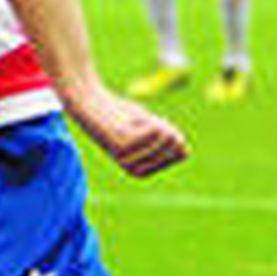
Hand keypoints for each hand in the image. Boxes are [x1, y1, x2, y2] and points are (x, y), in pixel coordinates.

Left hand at [65, 80, 189, 179]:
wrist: (91, 104)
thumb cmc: (122, 116)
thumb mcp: (151, 128)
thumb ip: (168, 140)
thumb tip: (185, 151)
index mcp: (142, 171)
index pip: (180, 153)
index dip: (172, 134)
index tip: (149, 128)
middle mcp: (135, 170)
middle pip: (175, 145)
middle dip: (165, 127)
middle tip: (140, 121)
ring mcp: (129, 159)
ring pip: (166, 137)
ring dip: (154, 122)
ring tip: (134, 120)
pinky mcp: (125, 145)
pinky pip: (155, 130)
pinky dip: (147, 119)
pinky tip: (129, 119)